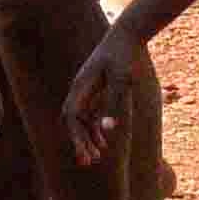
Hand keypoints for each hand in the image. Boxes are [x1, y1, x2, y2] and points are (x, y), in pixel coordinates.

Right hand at [56, 20, 141, 175]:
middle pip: (73, 121)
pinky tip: (104, 143)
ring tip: (97, 158)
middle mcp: (80, 89)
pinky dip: (95, 129)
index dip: (76, 136)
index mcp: (81, 86)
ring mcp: (87, 90)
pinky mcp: (96, 91)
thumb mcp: (121, 80)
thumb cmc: (123, 56)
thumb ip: (113, 103)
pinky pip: (90, 115)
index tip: (85, 153)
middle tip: (88, 163)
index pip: (71, 116)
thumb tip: (107, 128)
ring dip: (87, 138)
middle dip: (79, 141)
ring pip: (81, 120)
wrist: (127, 36)